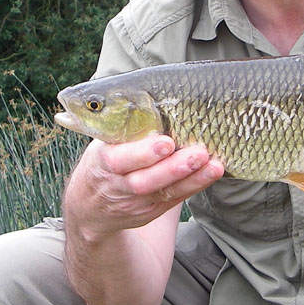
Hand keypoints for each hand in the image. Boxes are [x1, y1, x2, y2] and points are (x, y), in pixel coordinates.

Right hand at [64, 134, 222, 239]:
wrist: (90, 207)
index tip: (166, 142)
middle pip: (144, 181)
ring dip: (191, 179)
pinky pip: (174, 199)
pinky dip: (194, 186)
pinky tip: (210, 173)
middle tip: (198, 154)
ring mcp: (135, 202)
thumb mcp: (101, 143)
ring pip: (163, 192)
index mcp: (101, 162)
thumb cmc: (102, 162)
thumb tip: (152, 95)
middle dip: (172, 168)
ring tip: (213, 166)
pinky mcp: (151, 210)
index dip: (143, 153)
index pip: (120, 160)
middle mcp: (118, 185)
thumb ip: (121, 128)